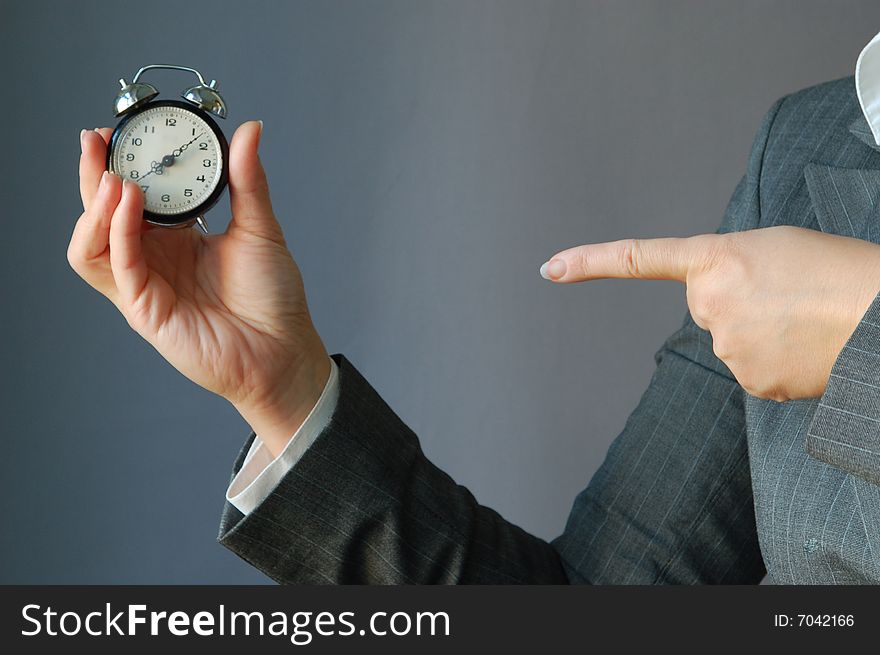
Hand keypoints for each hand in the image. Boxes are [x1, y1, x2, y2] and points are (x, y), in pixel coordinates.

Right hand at [68, 123, 329, 455]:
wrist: (284, 348)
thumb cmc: (273, 297)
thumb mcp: (259, 228)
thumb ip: (247, 180)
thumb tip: (250, 130)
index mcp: (175, 239)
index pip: (130, 196)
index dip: (118, 164)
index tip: (116, 130)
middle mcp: (153, 260)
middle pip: (102, 215)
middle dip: (94, 176)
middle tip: (97, 141)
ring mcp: (145, 287)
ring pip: (94, 245)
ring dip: (96, 208)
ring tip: (114, 177)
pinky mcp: (145, 312)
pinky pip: (120, 269)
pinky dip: (118, 234)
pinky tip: (128, 203)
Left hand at [540, 226, 879, 400]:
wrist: (879, 313)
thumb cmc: (837, 269)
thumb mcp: (774, 247)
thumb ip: (731, 268)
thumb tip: (720, 311)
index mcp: (714, 259)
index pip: (638, 258)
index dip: (590, 262)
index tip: (550, 268)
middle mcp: (709, 305)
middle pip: (710, 310)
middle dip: (740, 305)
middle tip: (787, 295)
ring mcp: (727, 348)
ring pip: (734, 343)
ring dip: (762, 334)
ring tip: (804, 319)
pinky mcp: (751, 383)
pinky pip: (754, 372)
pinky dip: (776, 363)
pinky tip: (805, 347)